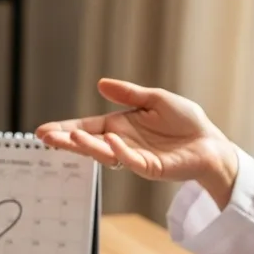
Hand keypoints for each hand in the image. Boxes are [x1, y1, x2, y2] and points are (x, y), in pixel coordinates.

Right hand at [36, 78, 240, 207]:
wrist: (210, 143)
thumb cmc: (186, 122)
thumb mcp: (156, 99)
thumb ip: (129, 94)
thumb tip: (101, 84)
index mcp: (120, 126)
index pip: (87, 127)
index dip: (65, 129)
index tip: (42, 131)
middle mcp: (122, 143)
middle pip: (88, 143)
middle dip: (66, 141)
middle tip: (45, 138)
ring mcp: (134, 158)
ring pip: (105, 154)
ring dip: (88, 146)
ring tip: (70, 137)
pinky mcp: (150, 168)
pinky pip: (131, 161)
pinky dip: (120, 151)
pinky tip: (110, 140)